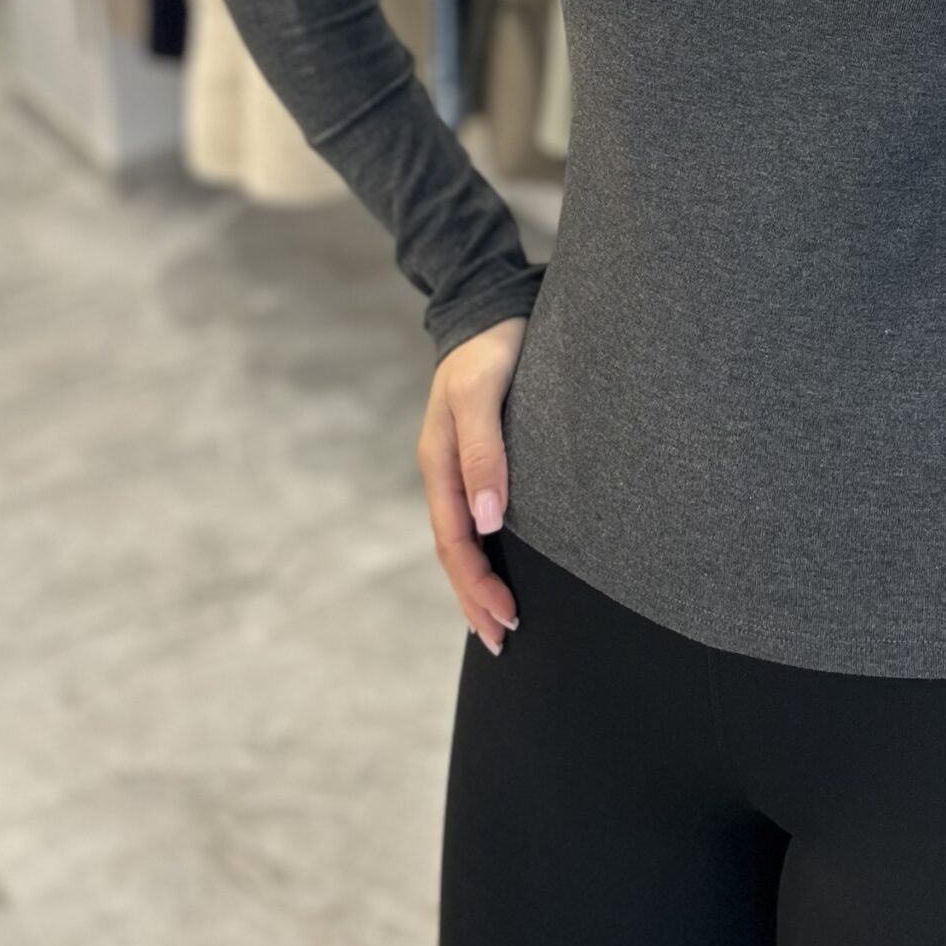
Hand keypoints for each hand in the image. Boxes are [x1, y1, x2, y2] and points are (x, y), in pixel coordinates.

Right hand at [418, 312, 529, 654]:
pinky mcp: (477, 455)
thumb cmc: (489, 347)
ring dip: (476, 582)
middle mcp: (444, 471)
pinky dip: (483, 551)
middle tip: (502, 640)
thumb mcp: (482, 393)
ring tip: (497, 622)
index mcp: (439, 463)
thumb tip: (488, 521)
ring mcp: (457, 465)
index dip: (477, 584)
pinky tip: (498, 565)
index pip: (455, 542)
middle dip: (474, 599)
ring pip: (461, 538)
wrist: (488, 305)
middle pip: (453, 550)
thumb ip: (484, 452)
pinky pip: (473, 516)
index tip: (506, 617)